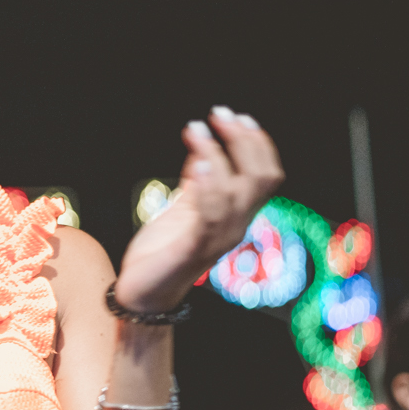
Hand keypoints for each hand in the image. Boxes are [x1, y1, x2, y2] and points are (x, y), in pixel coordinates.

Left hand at [115, 107, 284, 312]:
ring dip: (216, 154)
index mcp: (235, 215)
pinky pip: (210, 215)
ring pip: (238, 191)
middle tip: (219, 115)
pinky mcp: (193, 249)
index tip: (236, 117)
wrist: (142, 294)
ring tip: (196, 130)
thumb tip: (202, 150)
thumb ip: (196, 184)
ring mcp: (217, 239)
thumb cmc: (162, 252)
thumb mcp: (183, 209)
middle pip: (261, 178)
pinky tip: (195, 162)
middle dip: (243, 141)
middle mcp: (235, 226)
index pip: (266, 175)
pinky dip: (207, 185)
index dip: (256, 144)